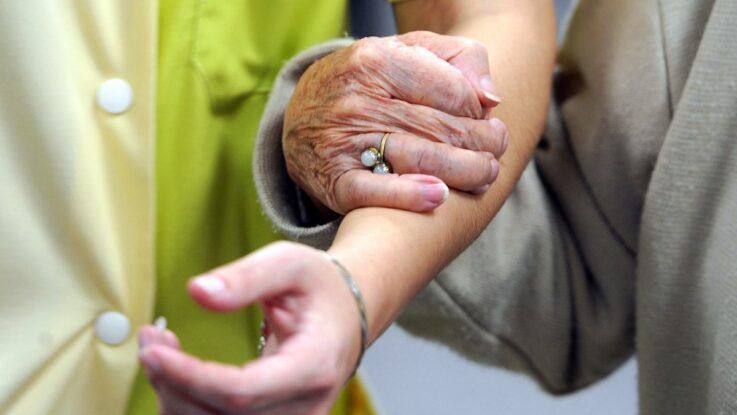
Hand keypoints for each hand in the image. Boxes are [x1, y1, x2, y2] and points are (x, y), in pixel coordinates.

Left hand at [138, 242, 362, 414]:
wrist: (347, 314)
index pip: (242, 391)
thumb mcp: (290, 264)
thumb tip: (198, 292)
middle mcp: (306, 405)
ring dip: (173, 394)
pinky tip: (175, 370)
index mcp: (315, 365)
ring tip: (159, 348)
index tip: (154, 350)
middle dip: (172, 381)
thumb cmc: (320, 288)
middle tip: (150, 339)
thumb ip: (246, 276)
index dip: (190, 376)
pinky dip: (187, 401)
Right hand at [284, 31, 508, 213]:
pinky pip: (375, 192)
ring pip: (421, 159)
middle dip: (483, 144)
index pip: (454, 92)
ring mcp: (344, 141)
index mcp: (377, 60)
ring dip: (466, 172)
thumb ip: (457, 58)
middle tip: (496, 151)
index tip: (484, 119)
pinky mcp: (335, 179)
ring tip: (486, 174)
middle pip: (443, 129)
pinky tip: (440, 196)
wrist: (301, 114)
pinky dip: (410, 196)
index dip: (479, 110)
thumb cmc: (368, 82)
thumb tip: (489, 98)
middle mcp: (358, 100)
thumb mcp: (406, 50)